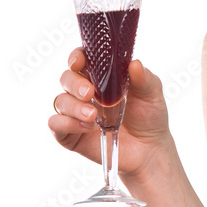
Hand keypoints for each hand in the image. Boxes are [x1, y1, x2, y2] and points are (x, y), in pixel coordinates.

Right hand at [48, 47, 173, 179]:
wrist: (149, 148)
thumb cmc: (149, 116)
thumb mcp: (152, 94)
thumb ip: (144, 78)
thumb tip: (134, 64)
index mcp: (101, 76)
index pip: (81, 59)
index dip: (76, 57)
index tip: (79, 62)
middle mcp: (84, 92)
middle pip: (66, 78)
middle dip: (74, 84)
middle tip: (89, 93)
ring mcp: (76, 113)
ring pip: (60, 101)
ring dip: (73, 106)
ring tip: (93, 116)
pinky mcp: (71, 133)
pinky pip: (55, 124)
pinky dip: (67, 123)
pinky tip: (87, 127)